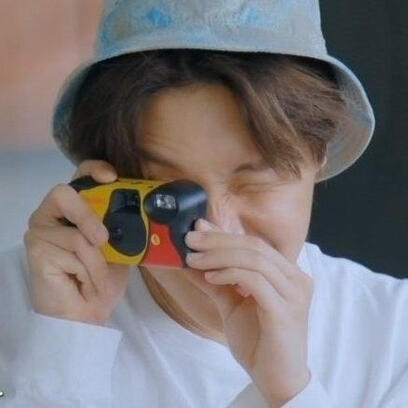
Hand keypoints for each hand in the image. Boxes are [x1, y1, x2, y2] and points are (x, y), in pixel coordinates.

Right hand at [24, 160, 130, 324]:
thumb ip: (124, 227)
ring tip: (98, 277)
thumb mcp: (121, 249)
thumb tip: (142, 211)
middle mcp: (52, 215)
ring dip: (96, 260)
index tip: (111, 177)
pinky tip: (83, 282)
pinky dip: (88, 269)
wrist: (88, 314)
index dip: (93, 170)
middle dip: (87, 215)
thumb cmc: (103, 280)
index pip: (79, 178)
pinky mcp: (35, 250)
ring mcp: (40, 232)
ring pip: (75, 232)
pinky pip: (71, 250)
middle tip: (103, 237)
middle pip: (63, 193)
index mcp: (75, 210)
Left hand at [183, 219, 312, 406]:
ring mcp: (294, 293)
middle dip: (218, 240)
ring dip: (219, 255)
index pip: (255, 244)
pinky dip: (230, 273)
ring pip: (254, 258)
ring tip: (194, 260)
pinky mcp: (285, 309)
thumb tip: (192, 260)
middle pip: (254, 246)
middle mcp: (296, 278)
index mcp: (287, 273)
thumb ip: (216, 281)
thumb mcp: (232, 304)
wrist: (276, 380)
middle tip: (190, 240)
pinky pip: (255, 279)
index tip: (198, 230)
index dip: (225, 234)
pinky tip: (211, 277)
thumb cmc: (258, 342)